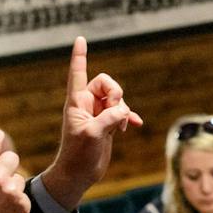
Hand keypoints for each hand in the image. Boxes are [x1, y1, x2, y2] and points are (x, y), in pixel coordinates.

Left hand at [38, 37, 143, 210]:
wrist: (79, 174)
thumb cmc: (78, 155)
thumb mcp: (93, 134)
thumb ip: (109, 118)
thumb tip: (123, 111)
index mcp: (76, 103)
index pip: (78, 74)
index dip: (79, 57)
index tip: (80, 39)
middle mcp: (86, 105)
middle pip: (105, 84)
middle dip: (115, 93)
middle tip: (116, 109)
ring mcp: (97, 115)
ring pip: (116, 99)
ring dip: (123, 109)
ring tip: (120, 127)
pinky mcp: (107, 125)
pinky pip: (122, 113)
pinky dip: (129, 117)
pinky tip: (136, 124)